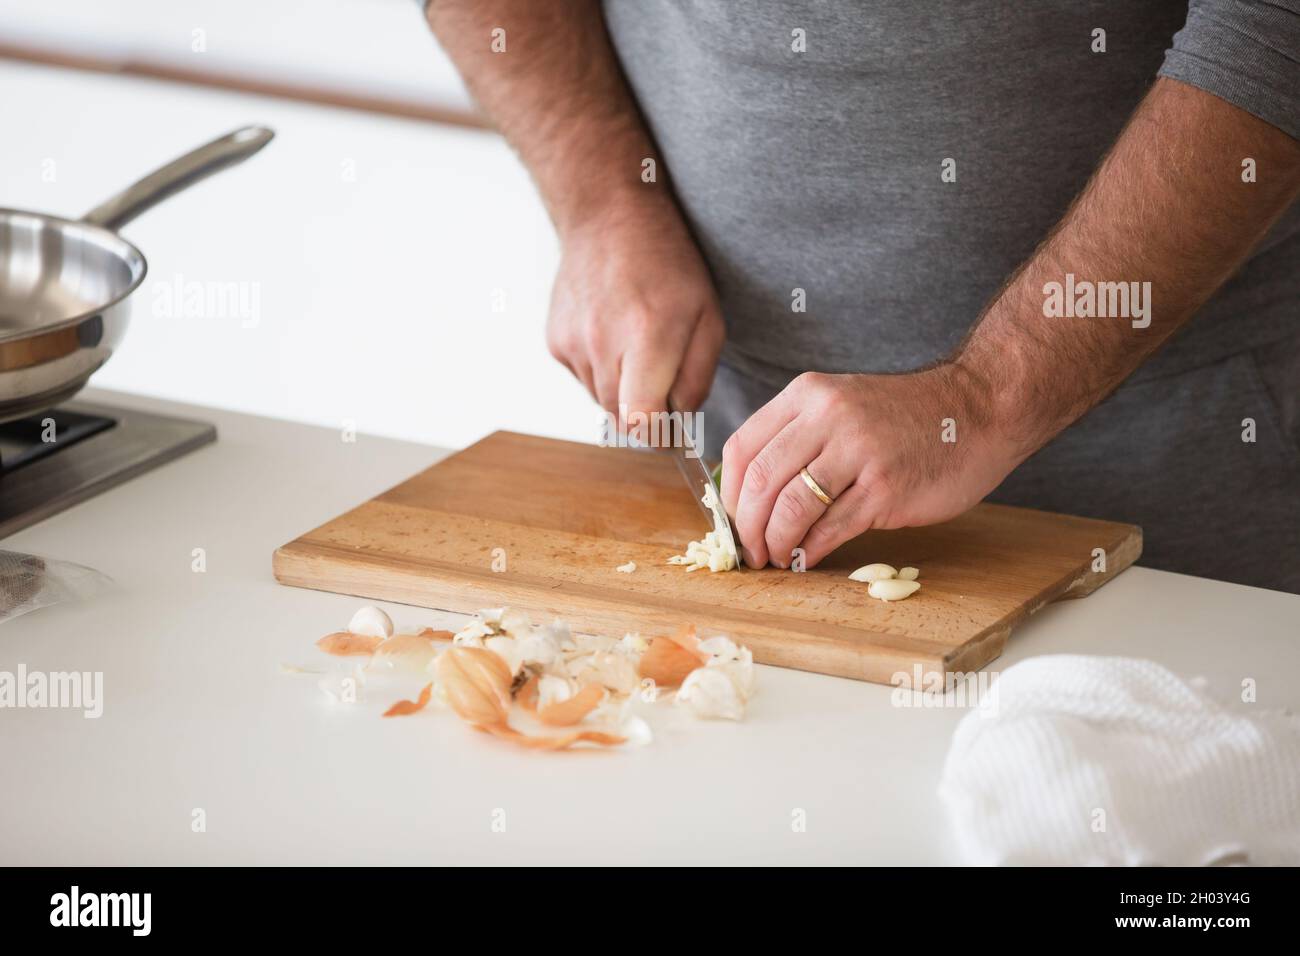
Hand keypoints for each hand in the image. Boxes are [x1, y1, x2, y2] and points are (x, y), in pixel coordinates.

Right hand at [546, 202, 724, 419]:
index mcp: (647, 336)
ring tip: (638, 349)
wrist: (607, 217)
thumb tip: (680, 420)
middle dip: (647, 415)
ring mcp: (572, 344)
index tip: (674, 429)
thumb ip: (698, 378)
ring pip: (602, 402)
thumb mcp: (709, 317)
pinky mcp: (555, 342)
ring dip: (624, 393)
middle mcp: (602, 344)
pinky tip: (613, 335)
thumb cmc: (668, 265)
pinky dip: (602, 372)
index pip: (641, 420)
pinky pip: (583, 380)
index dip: (660, 436)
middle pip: (623, 419)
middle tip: (665, 383)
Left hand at [719, 366, 1019, 568]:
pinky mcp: (886, 488)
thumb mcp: (840, 406)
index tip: (732, 522)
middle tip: (749, 552)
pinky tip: (806, 559)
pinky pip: (832, 527)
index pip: (743, 449)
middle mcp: (828, 417)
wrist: (977, 409)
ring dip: (775, 543)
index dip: (729, 495)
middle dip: (747, 527)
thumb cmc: (903, 418)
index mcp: (808, 395)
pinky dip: (810, 550)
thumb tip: (749, 495)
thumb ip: (797, 438)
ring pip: (792, 508)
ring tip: (775, 558)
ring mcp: (859, 452)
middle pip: (761, 482)